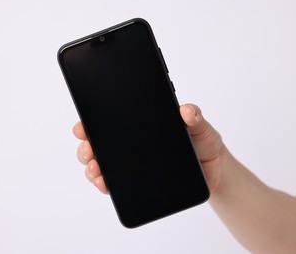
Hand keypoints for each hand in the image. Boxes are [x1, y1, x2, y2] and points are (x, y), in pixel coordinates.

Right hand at [73, 103, 223, 193]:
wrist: (212, 169)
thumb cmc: (203, 142)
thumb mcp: (200, 126)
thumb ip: (194, 116)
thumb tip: (186, 111)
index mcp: (140, 124)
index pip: (110, 120)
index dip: (91, 122)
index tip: (82, 126)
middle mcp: (131, 143)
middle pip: (98, 143)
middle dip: (86, 146)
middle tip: (88, 149)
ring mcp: (131, 163)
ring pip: (101, 164)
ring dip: (91, 167)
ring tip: (95, 169)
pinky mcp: (137, 181)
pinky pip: (115, 184)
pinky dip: (104, 184)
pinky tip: (104, 185)